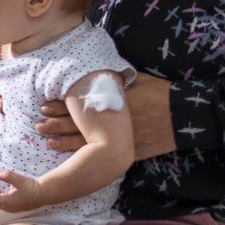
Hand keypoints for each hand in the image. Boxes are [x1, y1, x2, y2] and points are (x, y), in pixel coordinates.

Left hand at [0, 169, 46, 212]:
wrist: (44, 194)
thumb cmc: (31, 187)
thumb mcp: (18, 179)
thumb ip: (6, 175)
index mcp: (6, 202)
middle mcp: (7, 207)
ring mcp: (12, 208)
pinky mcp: (16, 207)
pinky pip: (3, 201)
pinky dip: (0, 193)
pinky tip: (5, 186)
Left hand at [35, 75, 173, 158]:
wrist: (185, 114)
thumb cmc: (161, 93)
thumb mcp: (136, 79)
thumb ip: (115, 78)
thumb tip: (99, 68)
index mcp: (110, 100)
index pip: (79, 103)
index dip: (60, 105)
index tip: (44, 105)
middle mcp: (111, 120)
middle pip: (78, 122)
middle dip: (57, 123)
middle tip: (39, 123)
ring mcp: (119, 136)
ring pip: (86, 140)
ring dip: (64, 139)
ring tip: (46, 138)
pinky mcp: (129, 150)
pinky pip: (101, 154)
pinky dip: (84, 154)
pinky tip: (69, 157)